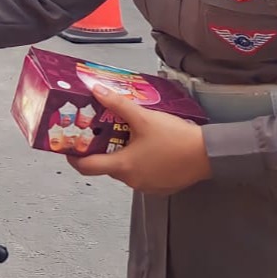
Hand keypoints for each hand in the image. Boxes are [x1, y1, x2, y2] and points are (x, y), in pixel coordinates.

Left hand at [69, 84, 211, 194]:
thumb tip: (96, 90)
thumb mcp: (143, 117)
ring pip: (125, 170)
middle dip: (101, 150)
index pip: (87, 168)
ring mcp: (147, 186)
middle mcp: (132, 181)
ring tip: (124, 135)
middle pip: (107, 167)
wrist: (208, 154)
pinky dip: (139, 162)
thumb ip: (117, 104)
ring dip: (122, 155)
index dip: (73, 158)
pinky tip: (146, 146)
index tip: (68, 147)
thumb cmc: (175, 137)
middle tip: (99, 132)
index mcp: (123, 167)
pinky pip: (142, 174)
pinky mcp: (161, 187)